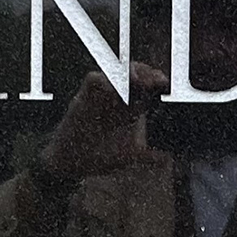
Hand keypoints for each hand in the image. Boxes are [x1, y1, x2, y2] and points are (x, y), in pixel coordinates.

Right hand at [40, 62, 168, 179]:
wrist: (70, 164)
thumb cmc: (99, 158)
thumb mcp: (128, 157)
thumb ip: (147, 156)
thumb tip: (166, 159)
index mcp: (130, 109)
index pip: (146, 88)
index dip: (156, 82)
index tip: (164, 84)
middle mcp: (116, 99)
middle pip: (133, 74)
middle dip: (145, 73)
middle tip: (153, 79)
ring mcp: (99, 97)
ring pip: (114, 72)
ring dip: (127, 72)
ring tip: (136, 79)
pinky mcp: (83, 98)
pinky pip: (93, 80)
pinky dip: (104, 82)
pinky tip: (114, 93)